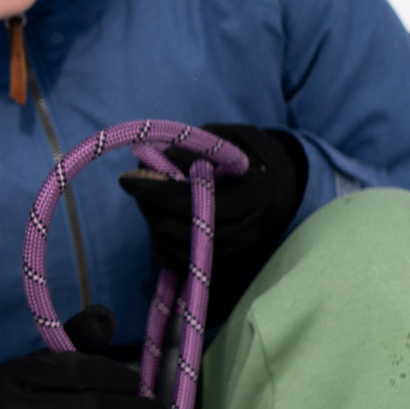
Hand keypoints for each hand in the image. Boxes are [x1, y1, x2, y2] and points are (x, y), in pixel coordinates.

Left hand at [117, 123, 307, 322]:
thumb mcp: (230, 141)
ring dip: (153, 222)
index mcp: (250, 197)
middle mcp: (244, 232)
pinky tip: (164, 218)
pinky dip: (162, 242)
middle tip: (139, 182)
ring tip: (155, 198)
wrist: (283, 190)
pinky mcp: (224, 267)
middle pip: (175, 227)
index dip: (153, 190)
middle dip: (149, 204)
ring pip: (172, 246)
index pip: (190, 201)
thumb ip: (194, 147)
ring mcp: (234, 254)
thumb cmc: (252, 158)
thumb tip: (151, 155)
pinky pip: (179, 261)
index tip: (126, 177)